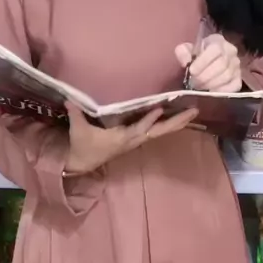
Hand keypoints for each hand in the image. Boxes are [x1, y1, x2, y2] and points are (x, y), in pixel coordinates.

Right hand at [65, 102, 198, 175]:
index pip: (138, 129)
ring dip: (177, 123)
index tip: (160, 109)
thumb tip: (69, 99)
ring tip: (192, 112)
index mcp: (120, 138)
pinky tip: (179, 118)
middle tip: (193, 111)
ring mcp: (135, 140)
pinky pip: (156, 131)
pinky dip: (168, 124)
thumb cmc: (82, 146)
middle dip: (176, 122)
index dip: (148, 120)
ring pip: (160, 132)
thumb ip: (76, 114)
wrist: (82, 163)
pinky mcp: (135, 138)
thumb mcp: (78, 130)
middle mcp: (132, 140)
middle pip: (158, 132)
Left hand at [175, 34, 241, 92]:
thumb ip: (183, 52)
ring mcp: (237, 66)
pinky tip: (210, 92)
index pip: (215, 49)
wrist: (207, 62)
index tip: (191, 71)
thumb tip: (185, 63)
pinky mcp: (239, 79)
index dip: (203, 61)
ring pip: (226, 76)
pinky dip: (221, 91)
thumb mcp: (187, 50)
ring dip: (211, 84)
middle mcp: (231, 51)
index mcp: (218, 41)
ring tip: (199, 88)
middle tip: (193, 83)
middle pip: (221, 64)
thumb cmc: (196, 55)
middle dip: (205, 76)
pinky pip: (233, 86)